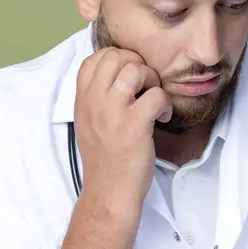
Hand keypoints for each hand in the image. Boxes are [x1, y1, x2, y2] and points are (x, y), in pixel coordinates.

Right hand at [72, 47, 172, 208]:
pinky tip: (162, 118)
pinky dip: (165, 104)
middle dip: (137, 64)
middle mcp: (94, 102)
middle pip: (115, 57)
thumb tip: (117, 74)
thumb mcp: (88, 123)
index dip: (116, 58)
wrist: (109, 192)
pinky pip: (156, 95)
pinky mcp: (134, 125)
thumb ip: (96, 98)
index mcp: (82, 100)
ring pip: (135, 69)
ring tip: (153, 99)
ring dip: (151, 80)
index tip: (129, 76)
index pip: (93, 58)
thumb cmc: (105, 160)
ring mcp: (113, 113)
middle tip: (145, 86)